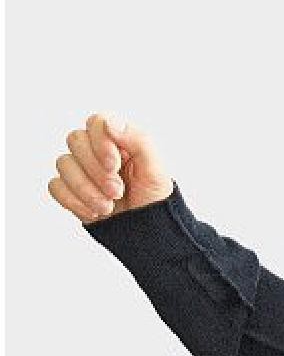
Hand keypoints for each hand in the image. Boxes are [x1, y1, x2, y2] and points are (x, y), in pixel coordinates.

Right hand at [48, 112, 173, 223]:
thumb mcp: (156, 170)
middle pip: (75, 140)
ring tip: (108, 207)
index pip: (95, 123)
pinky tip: (94, 212)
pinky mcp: (70, 191)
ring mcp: (81, 170)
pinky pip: (55, 186)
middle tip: (117, 192)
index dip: (100, 142)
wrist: (147, 233)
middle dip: (96, 170)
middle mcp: (95, 151)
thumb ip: (138, 140)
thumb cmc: (153, 199)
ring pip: (64, 164)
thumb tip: (109, 123)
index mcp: (117, 140)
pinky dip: (74, 201)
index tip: (115, 165)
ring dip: (86, 189)